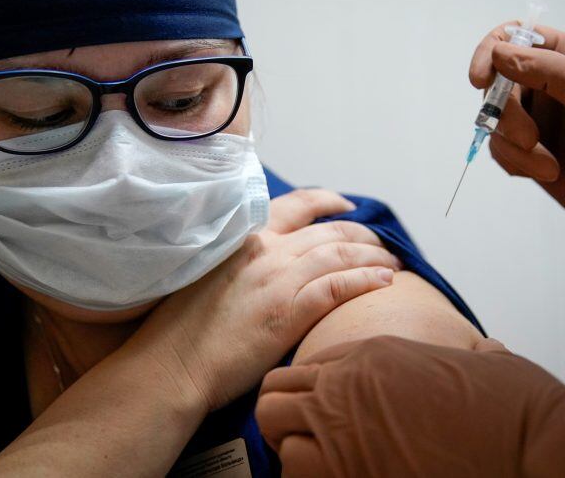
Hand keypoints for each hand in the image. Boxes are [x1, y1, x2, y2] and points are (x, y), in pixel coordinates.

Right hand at [132, 189, 401, 410]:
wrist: (171, 363)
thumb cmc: (184, 328)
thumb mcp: (208, 272)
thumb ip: (241, 258)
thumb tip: (267, 260)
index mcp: (245, 237)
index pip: (297, 204)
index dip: (328, 201)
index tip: (347, 206)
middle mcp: (266, 250)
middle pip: (328, 230)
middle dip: (362, 233)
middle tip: (380, 243)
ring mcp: (278, 279)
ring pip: (340, 254)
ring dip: (373, 256)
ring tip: (393, 263)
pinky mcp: (289, 312)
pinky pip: (339, 287)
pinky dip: (366, 280)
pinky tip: (385, 283)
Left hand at [256, 335, 564, 477]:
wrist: (533, 442)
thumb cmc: (513, 406)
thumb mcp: (484, 362)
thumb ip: (467, 354)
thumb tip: (485, 353)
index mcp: (374, 354)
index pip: (305, 368)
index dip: (308, 394)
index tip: (319, 413)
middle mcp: (346, 384)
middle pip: (274, 396)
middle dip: (282, 418)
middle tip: (306, 440)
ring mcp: (343, 426)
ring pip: (274, 431)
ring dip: (292, 450)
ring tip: (321, 465)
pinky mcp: (348, 469)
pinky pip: (296, 473)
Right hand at [469, 24, 564, 255]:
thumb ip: (552, 72)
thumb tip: (501, 53)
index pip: (517, 37)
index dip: (491, 52)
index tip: (481, 80)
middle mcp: (548, 82)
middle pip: (498, 83)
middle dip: (507, 116)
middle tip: (530, 140)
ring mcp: (535, 116)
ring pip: (494, 119)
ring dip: (515, 147)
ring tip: (549, 166)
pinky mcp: (526, 147)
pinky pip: (498, 147)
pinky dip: (515, 163)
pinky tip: (544, 171)